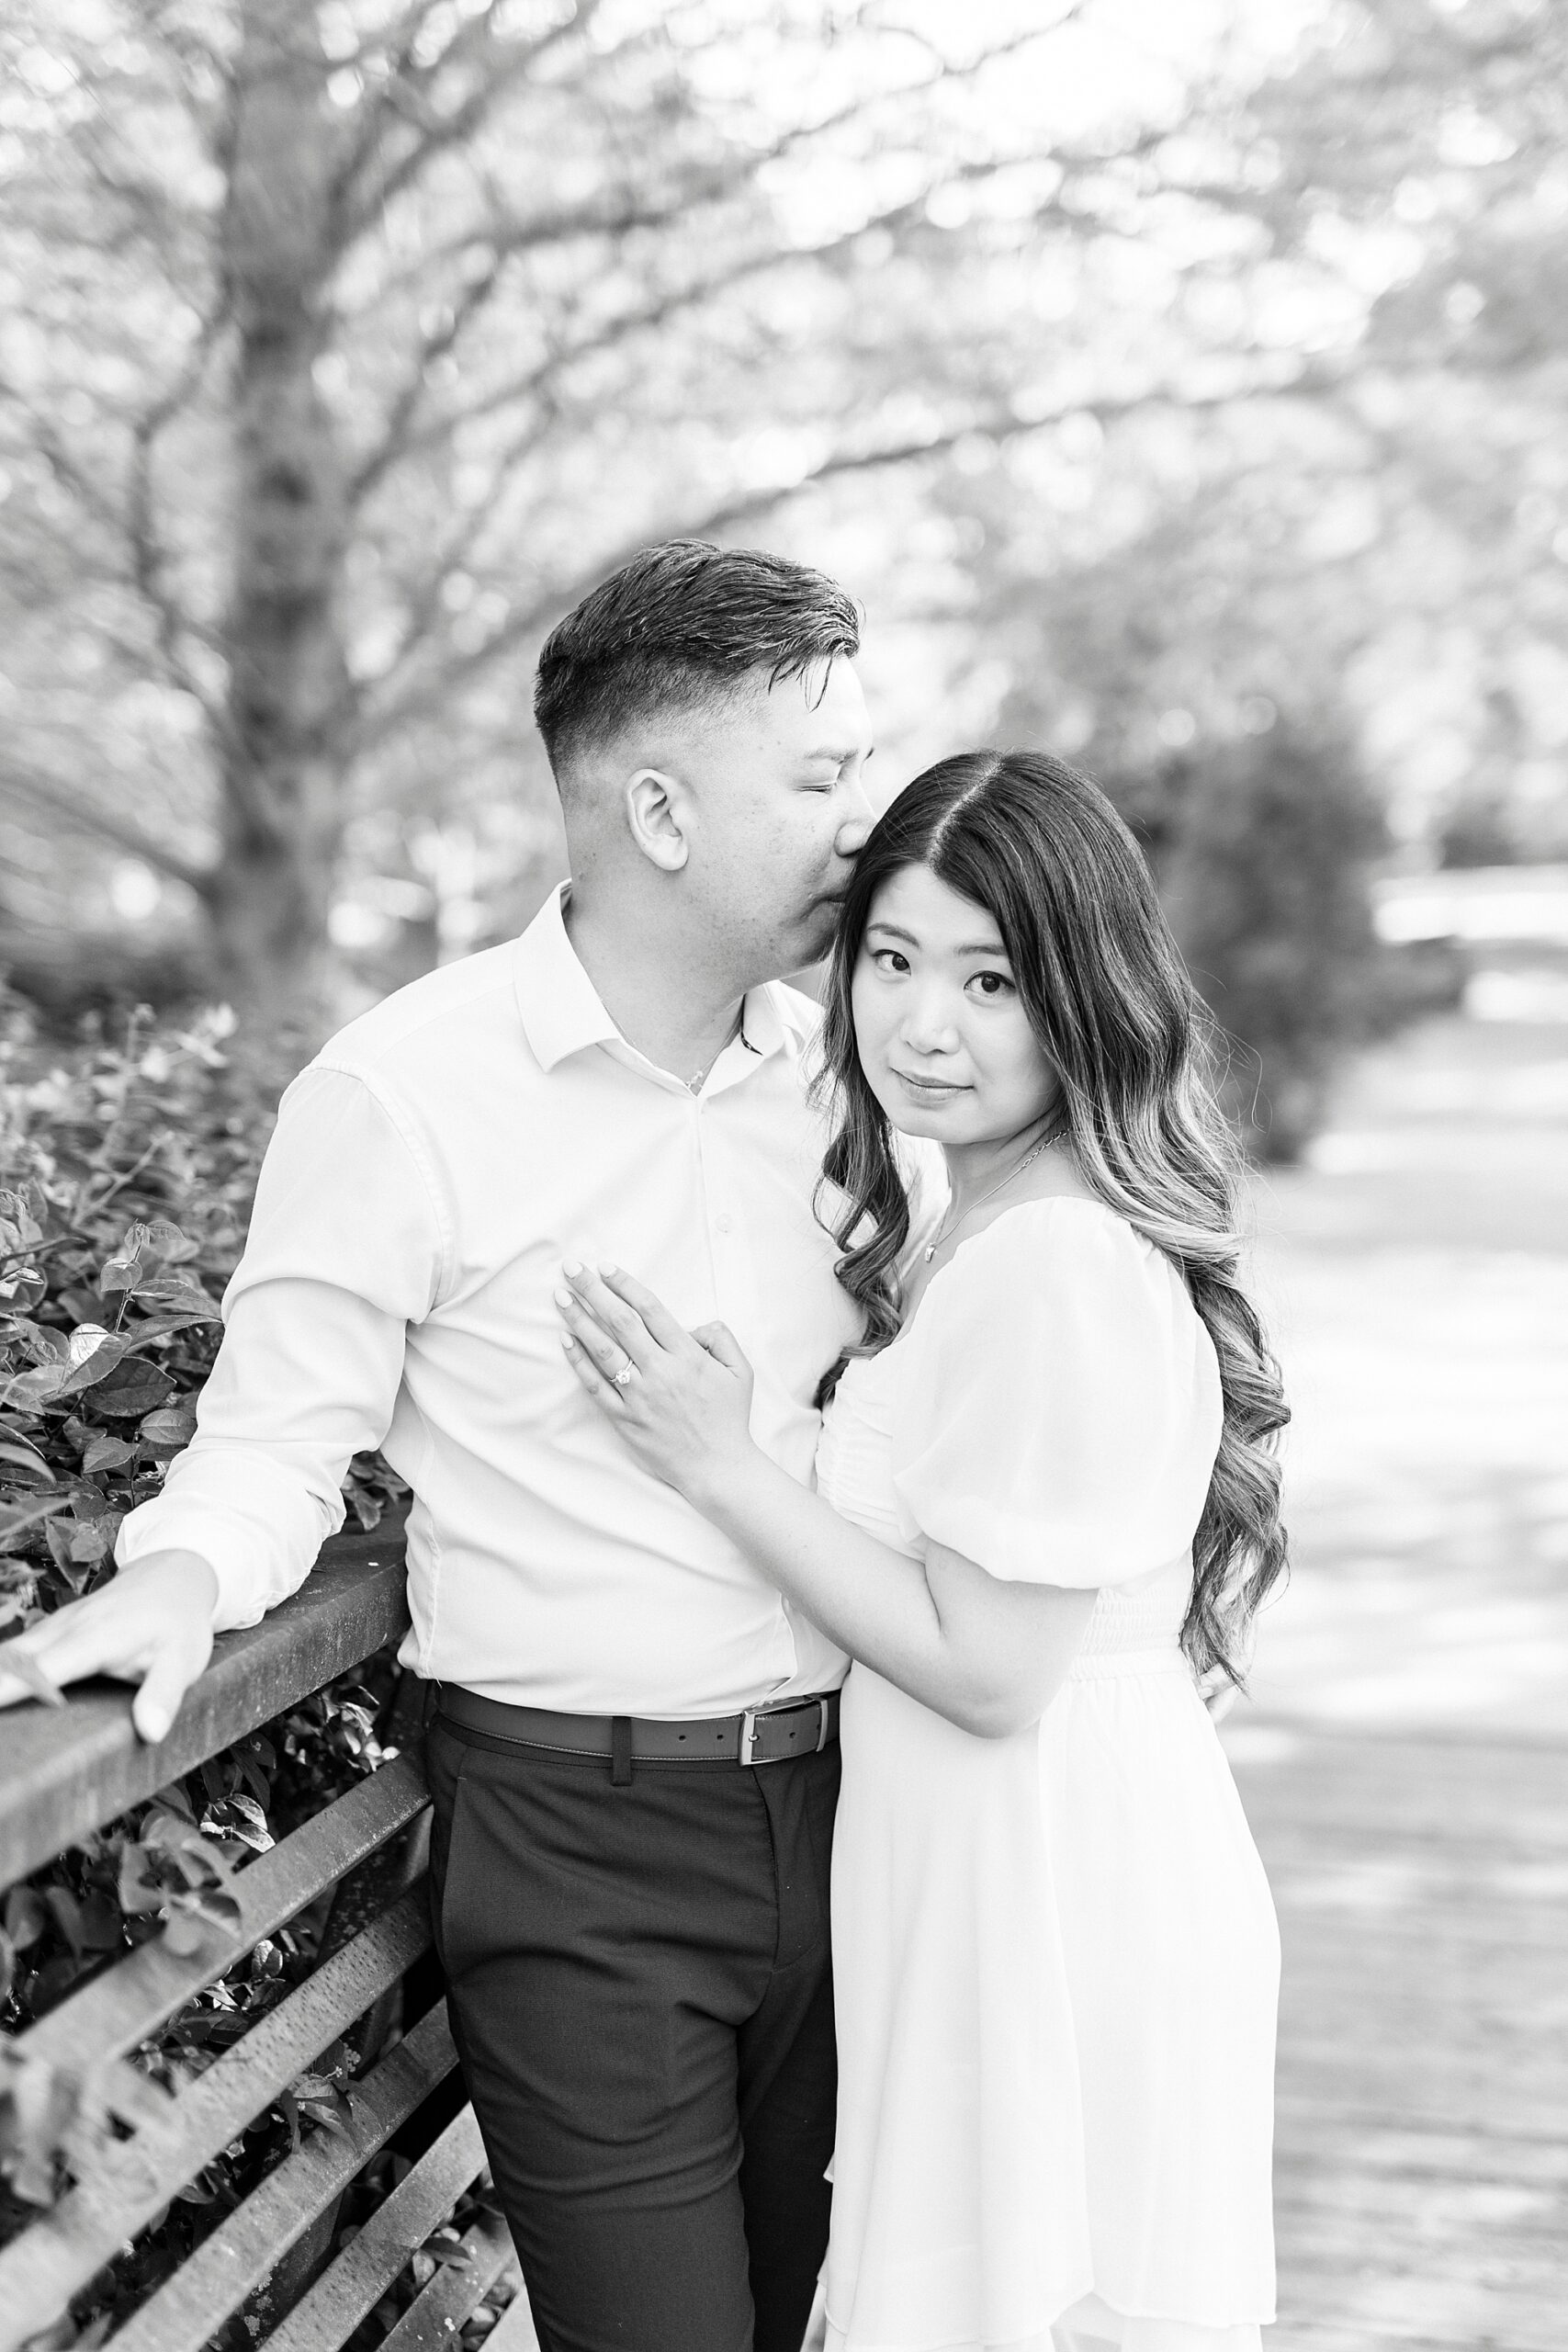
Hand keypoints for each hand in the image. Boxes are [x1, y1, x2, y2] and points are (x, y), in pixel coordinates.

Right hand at [0, 1550, 219, 1743]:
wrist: (176, 1574)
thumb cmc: (179, 1621)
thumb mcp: (183, 1659)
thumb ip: (164, 1694)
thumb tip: (151, 1731)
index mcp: (98, 1638)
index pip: (45, 1668)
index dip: (12, 1688)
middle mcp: (70, 1627)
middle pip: (16, 1659)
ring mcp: (59, 1623)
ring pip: (14, 1651)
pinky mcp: (56, 1626)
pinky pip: (20, 1647)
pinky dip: (4, 1666)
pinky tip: (2, 1684)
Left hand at [557, 1261, 756, 1505]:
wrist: (718, 1468)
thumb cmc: (729, 1419)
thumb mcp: (741, 1372)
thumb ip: (722, 1338)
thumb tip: (694, 1324)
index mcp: (688, 1356)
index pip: (651, 1310)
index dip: (626, 1285)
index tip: (605, 1268)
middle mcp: (660, 1372)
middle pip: (621, 1322)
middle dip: (593, 1291)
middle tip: (572, 1268)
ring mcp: (639, 1396)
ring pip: (603, 1350)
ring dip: (579, 1320)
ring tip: (560, 1297)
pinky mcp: (625, 1419)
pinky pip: (596, 1387)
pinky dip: (579, 1362)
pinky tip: (566, 1341)